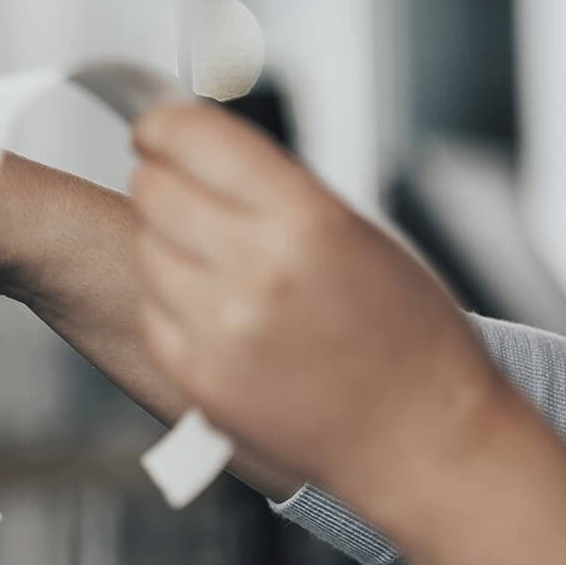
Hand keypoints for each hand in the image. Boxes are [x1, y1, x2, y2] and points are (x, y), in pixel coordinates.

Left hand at [122, 101, 506, 492]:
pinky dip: (171, 300)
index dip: (163, 126)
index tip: (156, 129)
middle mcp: (256, 270)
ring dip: (166, 241)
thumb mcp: (356, 232)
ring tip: (216, 260)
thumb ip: (273, 190)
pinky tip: (215, 308)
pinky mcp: (197, 377)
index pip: (193, 137)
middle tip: (184, 191)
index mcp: (306, 220)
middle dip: (163, 180)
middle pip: (154, 188)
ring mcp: (220, 328)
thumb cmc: (407, 337)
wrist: (421, 438)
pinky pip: (151, 309)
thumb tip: (198, 148)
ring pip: (144, 246)